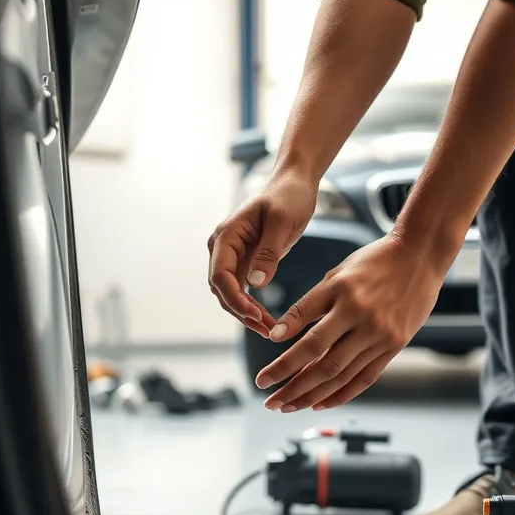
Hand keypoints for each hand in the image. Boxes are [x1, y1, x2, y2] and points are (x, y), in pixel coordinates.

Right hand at [207, 170, 317, 337]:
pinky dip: (252, 306)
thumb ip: (269, 252)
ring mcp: (232, 256)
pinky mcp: (245, 262)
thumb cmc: (289, 196)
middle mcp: (223, 248)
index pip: (220, 275)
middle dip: (240, 312)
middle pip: (221, 289)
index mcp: (227, 236)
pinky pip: (242, 291)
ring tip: (269, 330)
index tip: (255, 315)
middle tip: (266, 330)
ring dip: (246, 314)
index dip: (234, 299)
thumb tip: (255, 284)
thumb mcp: (282, 221)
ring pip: (230, 294)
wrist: (294, 183)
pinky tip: (267, 319)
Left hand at [257, 231, 454, 410]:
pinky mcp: (393, 346)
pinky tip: (319, 403)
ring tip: (287, 405)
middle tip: (269, 400)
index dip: (283, 358)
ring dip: (310, 395)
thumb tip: (279, 335)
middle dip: (291, 384)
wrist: (420, 257)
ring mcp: (380, 334)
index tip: (263, 376)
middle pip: (321, 360)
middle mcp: (362, 316)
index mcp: (343, 293)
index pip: (305, 332)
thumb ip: (310, 304)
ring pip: (340, 374)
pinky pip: (364, 378)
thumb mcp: (337, 273)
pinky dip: (341, 394)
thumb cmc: (373, 262)